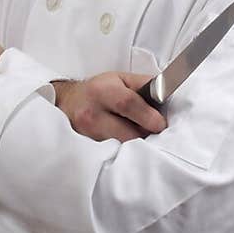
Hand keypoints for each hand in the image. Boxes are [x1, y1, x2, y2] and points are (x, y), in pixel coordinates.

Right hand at [52, 72, 167, 143]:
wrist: (67, 102)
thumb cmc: (99, 90)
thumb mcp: (120, 78)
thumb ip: (145, 84)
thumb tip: (166, 93)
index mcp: (102, 91)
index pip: (128, 104)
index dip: (148, 116)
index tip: (161, 124)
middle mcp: (91, 113)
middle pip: (127, 133)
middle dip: (144, 134)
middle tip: (150, 130)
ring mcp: (87, 134)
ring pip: (121, 146)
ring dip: (134, 142)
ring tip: (133, 131)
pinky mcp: (87, 148)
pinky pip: (113, 153)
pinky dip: (123, 149)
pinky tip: (122, 139)